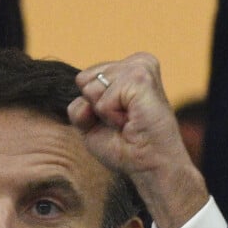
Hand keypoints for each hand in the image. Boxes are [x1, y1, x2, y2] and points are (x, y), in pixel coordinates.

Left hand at [67, 52, 207, 227]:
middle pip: (83, 79)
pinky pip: (102, 101)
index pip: (82, 78)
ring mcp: (140, 67)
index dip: (90, 105)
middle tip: (122, 120)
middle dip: (95, 106)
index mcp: (127, 67)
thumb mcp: (90, 123)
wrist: (149, 165)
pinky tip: (131, 121)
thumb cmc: (124, 146)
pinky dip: (111, 116)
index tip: (116, 117)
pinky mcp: (141, 79)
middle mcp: (136, 62)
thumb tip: (86, 102)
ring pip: (90, 88)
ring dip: (104, 113)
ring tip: (128, 121)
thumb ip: (78, 106)